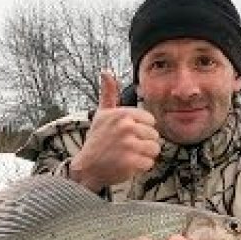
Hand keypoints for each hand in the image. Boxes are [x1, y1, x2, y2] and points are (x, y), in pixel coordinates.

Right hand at [69, 71, 159, 192]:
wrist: (86, 168)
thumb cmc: (96, 140)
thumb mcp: (101, 115)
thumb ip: (108, 94)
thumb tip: (106, 71)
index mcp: (122, 114)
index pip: (150, 120)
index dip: (142, 129)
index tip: (128, 135)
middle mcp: (126, 127)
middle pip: (154, 135)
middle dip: (144, 143)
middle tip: (127, 147)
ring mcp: (129, 145)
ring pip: (154, 149)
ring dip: (144, 155)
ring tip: (129, 156)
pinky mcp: (131, 162)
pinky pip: (149, 163)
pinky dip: (141, 167)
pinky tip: (128, 165)